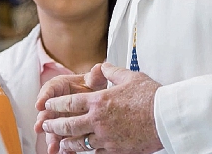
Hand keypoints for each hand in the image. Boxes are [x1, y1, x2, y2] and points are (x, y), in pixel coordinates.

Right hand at [35, 64, 106, 152]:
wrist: (97, 99)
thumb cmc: (91, 86)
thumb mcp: (94, 80)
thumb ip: (95, 76)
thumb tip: (98, 69)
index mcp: (59, 87)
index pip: (49, 90)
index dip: (44, 97)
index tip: (40, 104)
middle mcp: (56, 104)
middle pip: (47, 113)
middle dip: (44, 121)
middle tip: (41, 127)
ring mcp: (59, 119)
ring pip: (53, 129)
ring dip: (52, 138)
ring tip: (53, 147)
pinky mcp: (65, 132)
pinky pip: (63, 140)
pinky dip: (64, 148)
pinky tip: (66, 152)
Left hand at [37, 63, 163, 153]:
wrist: (166, 117)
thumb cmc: (150, 96)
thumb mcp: (129, 76)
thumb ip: (111, 71)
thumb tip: (102, 67)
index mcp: (99, 100)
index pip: (70, 103)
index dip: (55, 104)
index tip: (48, 105)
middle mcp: (98, 120)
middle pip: (68, 125)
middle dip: (53, 125)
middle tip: (45, 125)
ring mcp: (106, 137)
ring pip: (79, 143)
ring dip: (66, 142)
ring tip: (59, 142)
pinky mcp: (115, 150)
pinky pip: (95, 153)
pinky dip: (86, 152)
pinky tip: (82, 151)